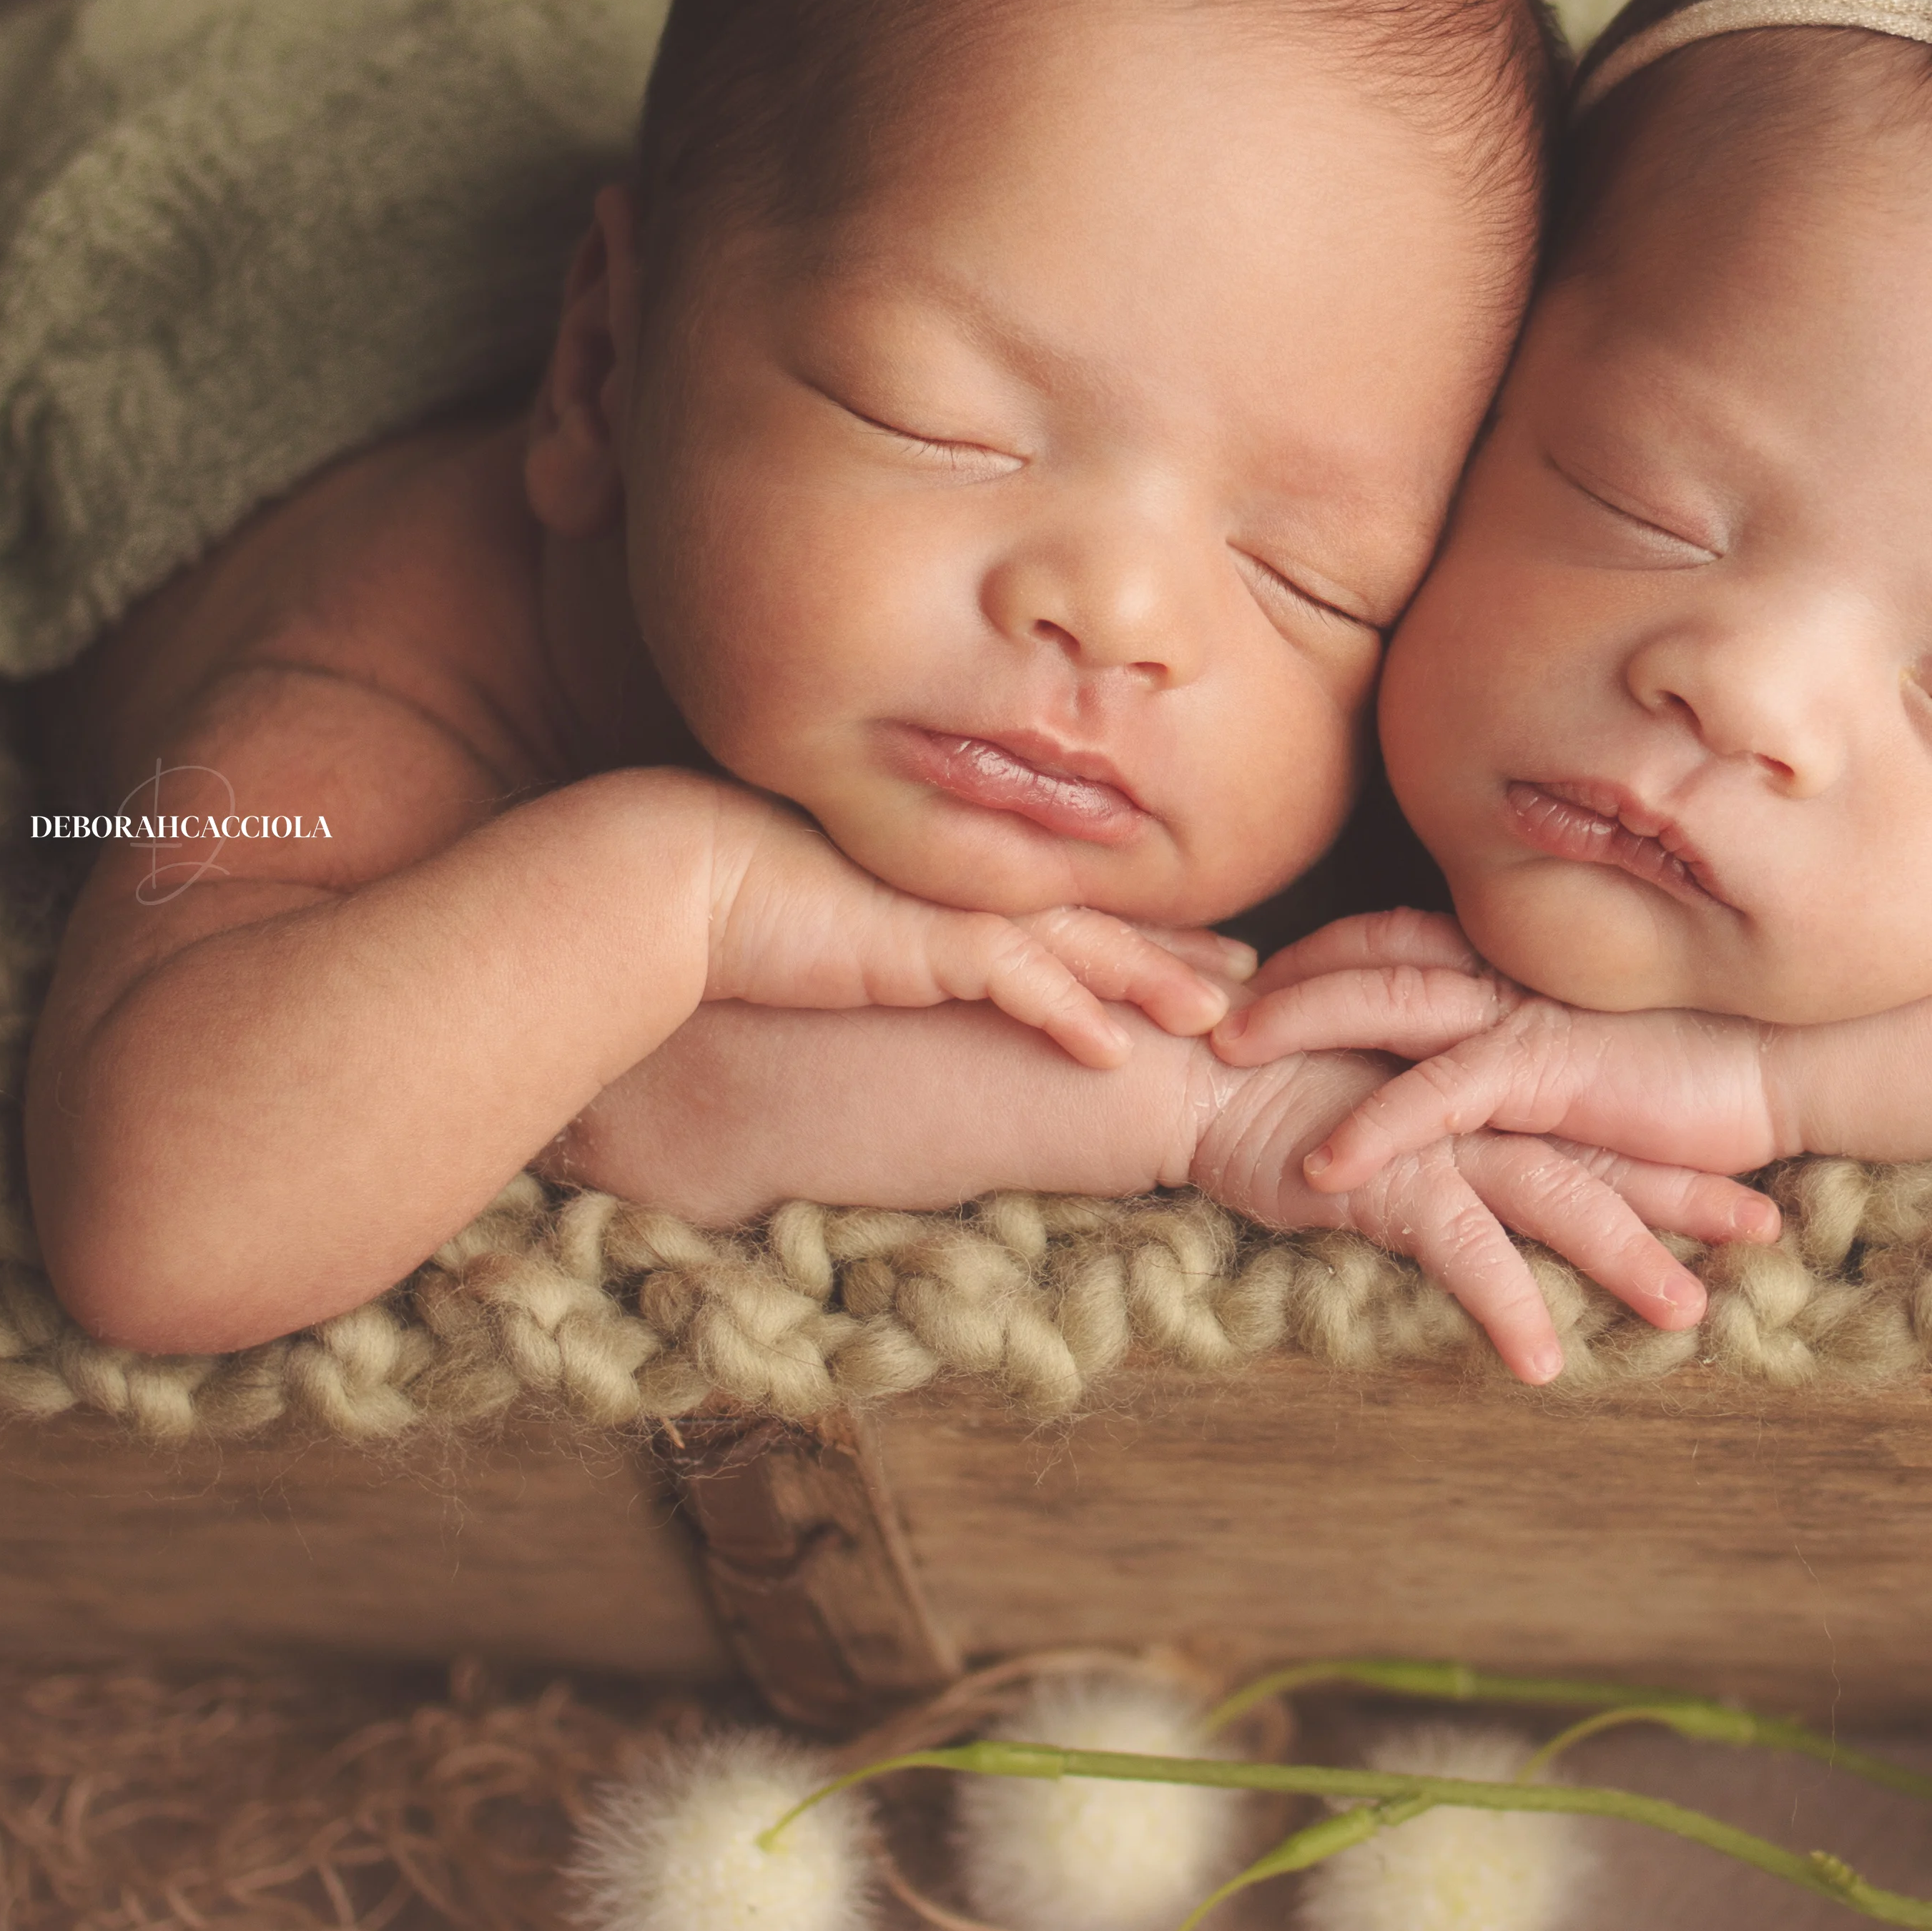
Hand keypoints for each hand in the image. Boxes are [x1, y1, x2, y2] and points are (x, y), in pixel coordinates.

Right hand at [684, 782, 1240, 1067]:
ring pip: (1078, 944)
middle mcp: (964, 882)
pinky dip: (1069, 1014)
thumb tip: (908, 970)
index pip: (1065, 903)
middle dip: (1177, 950)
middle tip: (1250, 979)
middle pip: (1095, 918)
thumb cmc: (745, 902)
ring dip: (1151, 980)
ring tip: (1219, 1017)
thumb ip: (895, 939)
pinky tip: (1111, 1053)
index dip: (1137, 928)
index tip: (1199, 950)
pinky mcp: (920, 938)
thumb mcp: (843, 925)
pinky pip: (1016, 979)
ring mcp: (948, 905)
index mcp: (953, 877)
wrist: (681, 877)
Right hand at [1184, 1042, 1775, 1387]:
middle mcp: (1478, 1107)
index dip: (1667, 1149)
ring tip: (1687, 1313)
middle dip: (1686, 1194)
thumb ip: (1437, 1131)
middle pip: (1601, 1152)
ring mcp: (1440, 1139)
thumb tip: (1476, 1171)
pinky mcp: (1391, 1177)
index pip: (1592, 1122)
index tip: (1744, 1174)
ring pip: (1558, 1197)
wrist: (1194, 1071)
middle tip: (1767, 1228)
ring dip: (1626, 1256)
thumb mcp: (1381, 1113)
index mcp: (1483, 1086)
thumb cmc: (1277, 1087)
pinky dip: (1505, 1302)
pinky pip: (1463, 1248)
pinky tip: (1543, 1362)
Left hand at [1215, 908, 1795, 1195]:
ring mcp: (1522, 1015)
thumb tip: (1477, 1057)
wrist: (1787, 1064)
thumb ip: (1526, 1038)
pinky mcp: (1548, 1072)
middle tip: (1197, 992)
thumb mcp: (1591, 1039)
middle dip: (1277, 973)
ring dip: (1298, 1026)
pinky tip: (1321, 1163)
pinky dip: (1377, 1127)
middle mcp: (1505, 972)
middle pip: (1366, 950)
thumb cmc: (1700, 1055)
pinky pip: (1441, 1098)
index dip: (1315, 950)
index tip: (1248, 968)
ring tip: (1224, 1057)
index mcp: (1511, 959)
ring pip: (1384, 1001)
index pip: (1390, 936)